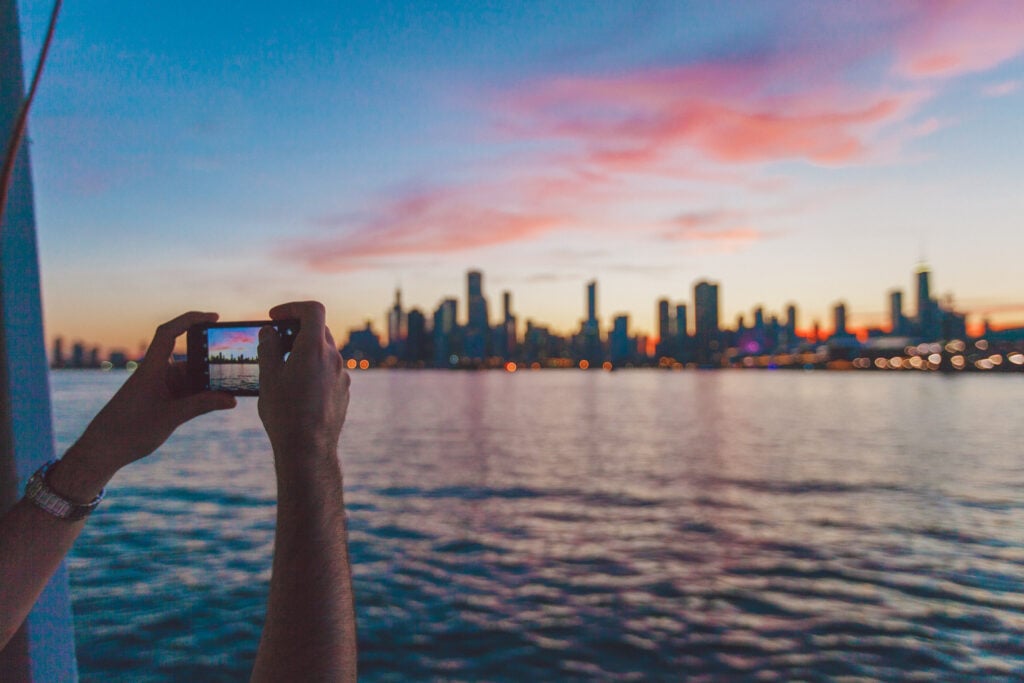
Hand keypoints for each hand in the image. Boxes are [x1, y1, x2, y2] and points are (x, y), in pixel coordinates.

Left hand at [57, 312, 236, 496]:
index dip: (190, 319)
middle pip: (189, 360)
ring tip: (230, 393)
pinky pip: (186, 393)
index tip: (214, 317)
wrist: (102, 451)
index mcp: (152, 369)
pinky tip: (217, 404)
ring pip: (190, 379)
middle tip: (234, 368)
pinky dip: (201, 396)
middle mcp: (156, 374)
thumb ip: (202, 406)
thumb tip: (231, 400)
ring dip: (208, 385)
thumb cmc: (128, 431)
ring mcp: (159, 388)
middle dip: (211, 364)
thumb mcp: (170, 418)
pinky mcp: (160, 402)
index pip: (170, 333)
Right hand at [257, 301, 349, 462]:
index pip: (313, 309)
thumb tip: (269, 331)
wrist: (308, 449)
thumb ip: (268, 347)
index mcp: (314, 348)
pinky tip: (297, 388)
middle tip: (275, 343)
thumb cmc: (285, 413)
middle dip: (296, 330)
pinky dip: (314, 369)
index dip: (292, 307)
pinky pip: (330, 370)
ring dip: (305, 351)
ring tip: (283, 367)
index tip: (275, 317)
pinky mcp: (344, 391)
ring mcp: (342, 375)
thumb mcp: (268, 377)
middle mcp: (334, 358)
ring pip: (324, 351)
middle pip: (319, 330)